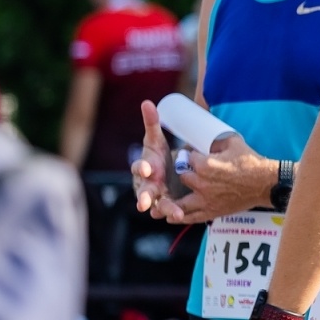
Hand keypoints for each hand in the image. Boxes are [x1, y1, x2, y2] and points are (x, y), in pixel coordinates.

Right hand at [131, 100, 172, 215]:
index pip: (139, 167)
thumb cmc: (159, 156)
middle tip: (145, 202)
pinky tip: (179, 218)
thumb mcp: (156, 140)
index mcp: (145, 167)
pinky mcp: (167, 205)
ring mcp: (157, 196)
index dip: (141, 168)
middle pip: (144, 190)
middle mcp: (148, 183)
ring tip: (175, 215)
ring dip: (164, 209)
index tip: (146, 168)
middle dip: (144, 196)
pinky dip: (172, 215)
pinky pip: (168, 212)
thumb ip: (152, 122)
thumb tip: (147, 102)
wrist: (168, 172)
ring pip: (157, 205)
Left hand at [160, 134, 274, 224]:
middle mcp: (201, 183)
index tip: (192, 154)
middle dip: (184, 173)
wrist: (265, 183)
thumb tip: (205, 139)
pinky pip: (192, 216)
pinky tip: (172, 217)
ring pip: (181, 200)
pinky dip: (180, 217)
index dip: (189, 155)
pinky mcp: (212, 211)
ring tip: (166, 199)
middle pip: (182, 177)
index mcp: (205, 165)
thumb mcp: (233, 143)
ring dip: (173, 200)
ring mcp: (206, 199)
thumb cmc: (251, 162)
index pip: (187, 157)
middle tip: (188, 172)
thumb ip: (215, 141)